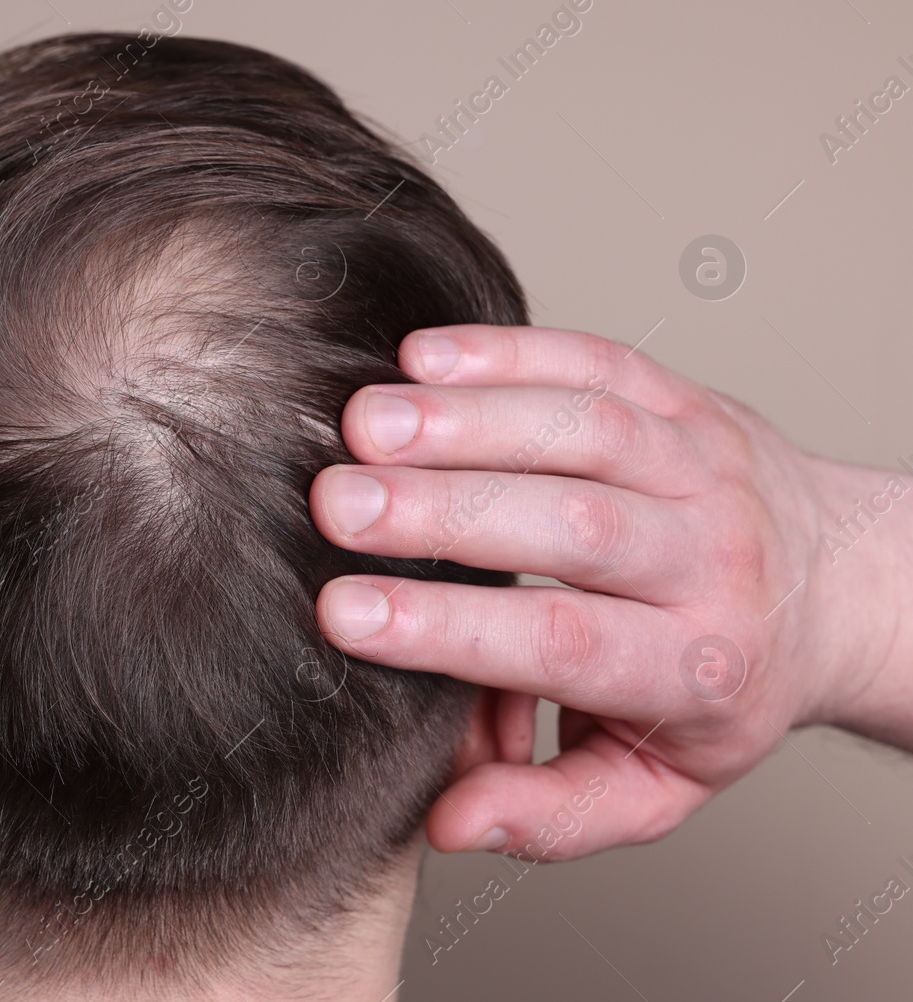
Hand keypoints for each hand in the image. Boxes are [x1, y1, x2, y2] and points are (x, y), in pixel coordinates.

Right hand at [309, 325, 912, 859]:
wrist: (837, 586)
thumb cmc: (720, 689)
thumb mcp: (654, 783)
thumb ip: (554, 812)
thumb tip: (452, 822)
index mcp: (696, 668)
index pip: (564, 647)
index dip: (450, 629)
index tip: (346, 614)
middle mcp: (710, 561)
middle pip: (576, 528)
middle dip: (446, 513)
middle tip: (336, 507)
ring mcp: (702, 468)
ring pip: (587, 431)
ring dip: (468, 421)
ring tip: (363, 423)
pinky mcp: (685, 400)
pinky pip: (600, 363)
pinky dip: (511, 352)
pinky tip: (422, 356)